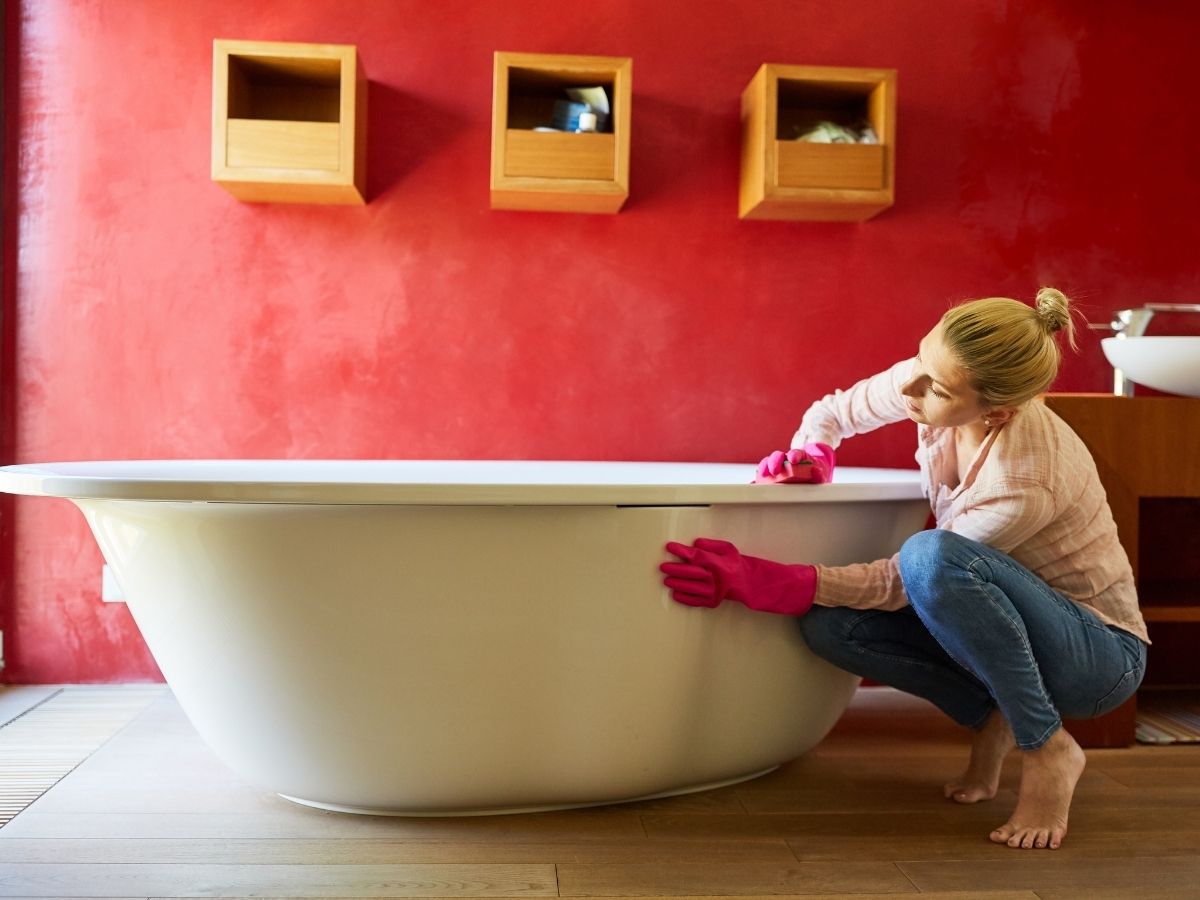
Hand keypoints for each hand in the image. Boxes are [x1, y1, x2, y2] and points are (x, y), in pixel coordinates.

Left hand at [659, 538, 816, 615]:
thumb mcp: (727, 549)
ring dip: (677, 584)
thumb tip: (695, 544)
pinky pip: (696, 602)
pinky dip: (685, 599)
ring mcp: (714, 592)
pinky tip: (675, 595)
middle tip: (663, 566)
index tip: (670, 547)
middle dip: (675, 569)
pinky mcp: (713, 602)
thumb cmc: (736, 564)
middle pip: (690, 572)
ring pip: (691, 588)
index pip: (696, 556)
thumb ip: (711, 545)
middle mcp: (715, 578)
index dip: (681, 551)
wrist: (749, 584)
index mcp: (718, 563)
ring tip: (666, 580)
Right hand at [754, 443, 835, 484]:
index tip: (793, 460)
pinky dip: (758, 478)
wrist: (809, 478)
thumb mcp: (820, 475)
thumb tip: (816, 470)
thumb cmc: (814, 476)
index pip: (795, 453)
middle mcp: (785, 460)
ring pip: (767, 462)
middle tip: (775, 471)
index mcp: (798, 457)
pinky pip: (763, 474)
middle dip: (775, 462)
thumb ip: (819, 474)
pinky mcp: (771, 476)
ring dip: (764, 467)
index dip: (793, 455)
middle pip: (777, 456)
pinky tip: (754, 484)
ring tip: (762, 475)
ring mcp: (777, 467)